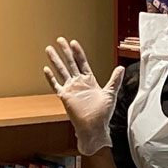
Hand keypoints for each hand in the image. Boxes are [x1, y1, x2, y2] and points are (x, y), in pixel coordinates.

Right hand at [42, 38, 122, 156]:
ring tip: (49, 49)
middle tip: (60, 40)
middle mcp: (79, 83)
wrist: (94, 128)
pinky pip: (56, 85)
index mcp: (89, 81)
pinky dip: (51, 78)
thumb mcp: (111, 94)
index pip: (82, 62)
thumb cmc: (103, 114)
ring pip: (61, 71)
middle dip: (65, 51)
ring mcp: (71, 89)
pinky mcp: (65, 97)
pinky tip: (46, 69)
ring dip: (56, 60)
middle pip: (70, 63)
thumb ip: (115, 80)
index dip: (78, 52)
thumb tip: (121, 68)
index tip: (73, 42)